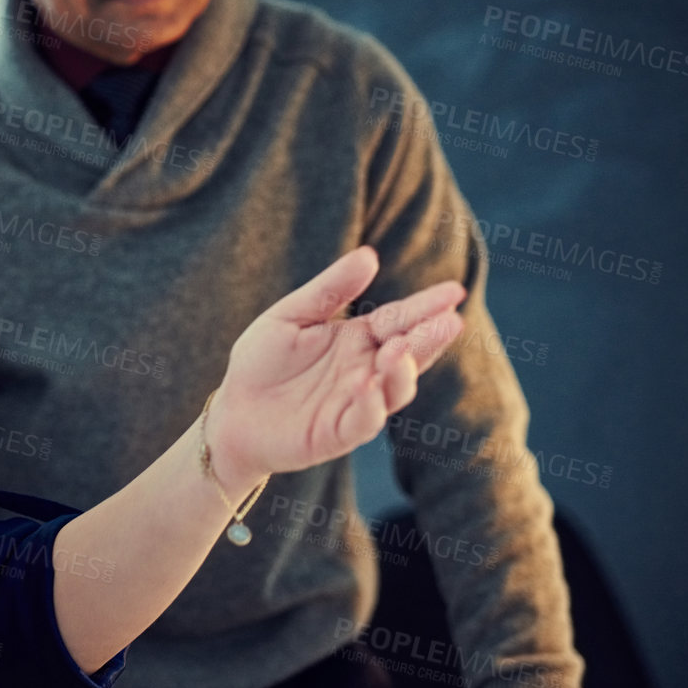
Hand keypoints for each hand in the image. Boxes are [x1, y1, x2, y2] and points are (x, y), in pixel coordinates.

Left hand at [208, 246, 465, 487]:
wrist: (233, 412)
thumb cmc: (262, 362)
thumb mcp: (291, 315)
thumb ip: (329, 290)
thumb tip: (370, 255)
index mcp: (359, 339)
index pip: (399, 319)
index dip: (427, 307)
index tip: (455, 291)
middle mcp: (366, 370)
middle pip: (408, 353)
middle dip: (430, 338)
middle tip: (451, 320)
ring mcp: (356, 403)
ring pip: (394, 389)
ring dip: (403, 371)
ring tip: (402, 348)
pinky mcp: (338, 433)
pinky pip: (363, 421)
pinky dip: (370, 405)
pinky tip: (368, 384)